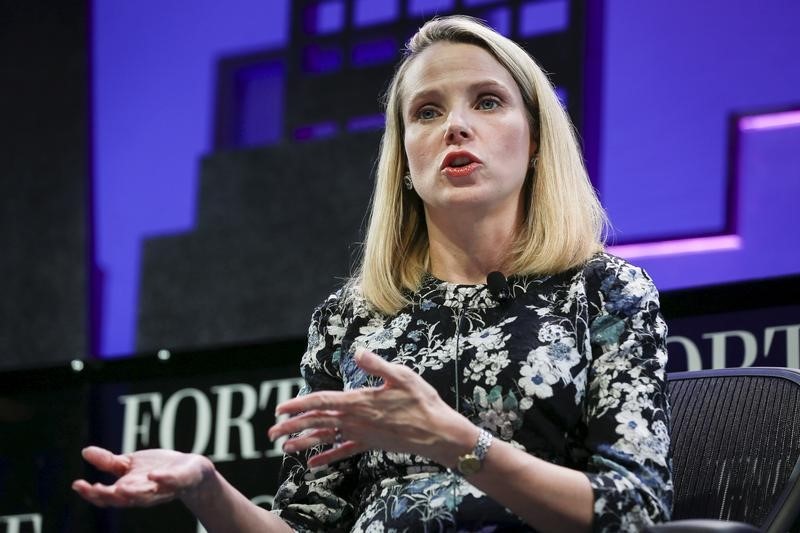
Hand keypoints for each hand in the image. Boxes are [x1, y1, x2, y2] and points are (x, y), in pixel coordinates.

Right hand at [72, 446, 214, 507]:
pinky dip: (162, 481)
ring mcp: (162, 489)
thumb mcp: (130, 464)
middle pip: (122, 499)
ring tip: (120, 487)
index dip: (91, 493)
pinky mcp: (180, 481)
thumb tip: (85, 451)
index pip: (107, 497)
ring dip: (132, 493)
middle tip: (94, 488)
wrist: (191, 471)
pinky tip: (152, 476)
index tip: (77, 484)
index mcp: (129, 490)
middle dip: (107, 496)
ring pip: (145, 496)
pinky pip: (171, 483)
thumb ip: (109, 462)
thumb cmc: (157, 470)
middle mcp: (143, 494)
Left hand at [267, 349, 476, 467]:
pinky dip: (327, 457)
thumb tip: (356, 351)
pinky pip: (344, 452)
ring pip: (326, 438)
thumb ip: (376, 364)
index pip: (322, 402)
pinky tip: (313, 464)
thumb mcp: (401, 375)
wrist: (438, 434)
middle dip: (292, 426)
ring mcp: (361, 434)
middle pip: (317, 422)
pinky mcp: (369, 444)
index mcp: (359, 401)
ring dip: (303, 442)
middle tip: (271, 431)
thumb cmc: (422, 402)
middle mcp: (355, 420)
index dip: (299, 404)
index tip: (280, 408)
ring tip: (284, 447)